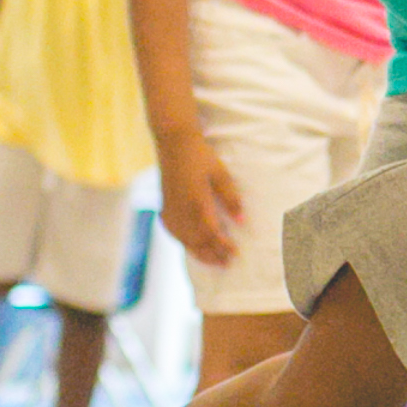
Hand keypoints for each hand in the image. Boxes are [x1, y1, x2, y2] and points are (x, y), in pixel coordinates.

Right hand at [157, 131, 244, 266]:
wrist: (174, 142)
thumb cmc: (201, 155)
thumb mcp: (221, 174)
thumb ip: (231, 199)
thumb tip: (242, 222)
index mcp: (198, 203)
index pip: (212, 234)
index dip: (223, 247)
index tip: (235, 254)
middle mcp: (182, 211)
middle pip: (198, 242)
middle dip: (213, 255)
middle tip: (226, 264)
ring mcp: (171, 210)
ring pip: (184, 240)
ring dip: (198, 252)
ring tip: (211, 260)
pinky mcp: (164, 206)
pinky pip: (173, 232)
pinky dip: (183, 242)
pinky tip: (189, 244)